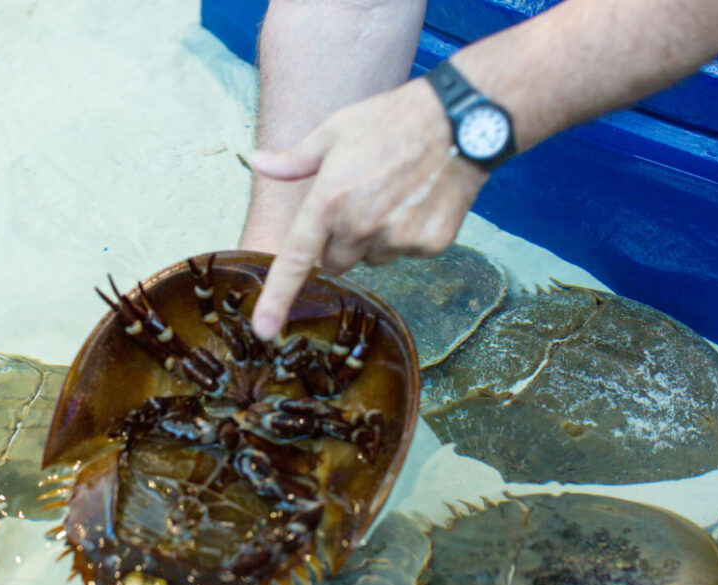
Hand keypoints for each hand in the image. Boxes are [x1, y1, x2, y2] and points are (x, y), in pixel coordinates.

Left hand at [247, 77, 489, 339]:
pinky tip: (419, 202)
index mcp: (329, 201)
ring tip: (394, 196)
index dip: (277, 298)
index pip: (295, 260)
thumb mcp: (334, 131)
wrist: (460, 122)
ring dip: (375, 239)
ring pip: (372, 259)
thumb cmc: (391, 121)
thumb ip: (294, 160)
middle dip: (339, 242)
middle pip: (335, 262)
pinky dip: (410, 235)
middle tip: (359, 203)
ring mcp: (397, 238)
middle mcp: (360, 226)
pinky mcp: (430, 244)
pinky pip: (407, 254)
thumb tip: (258, 162)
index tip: (264, 330)